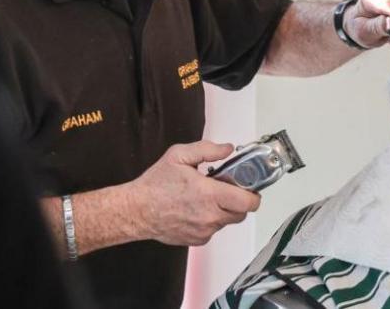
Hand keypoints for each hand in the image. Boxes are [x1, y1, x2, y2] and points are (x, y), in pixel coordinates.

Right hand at [127, 140, 261, 245]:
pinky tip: (195, 209)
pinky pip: (213, 230)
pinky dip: (210, 220)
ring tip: (205, 197)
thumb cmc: (155, 185)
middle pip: (242, 213)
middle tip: (226, 188)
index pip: (248, 202)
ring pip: (227, 221)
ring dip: (223, 210)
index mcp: (209, 194)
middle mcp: (210, 216)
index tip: (248, 186)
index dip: (253, 194)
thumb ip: (207, 149)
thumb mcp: (179, 156)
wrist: (136, 211)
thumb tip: (228, 149)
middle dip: (238, 200)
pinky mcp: (197, 240)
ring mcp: (204, 231)